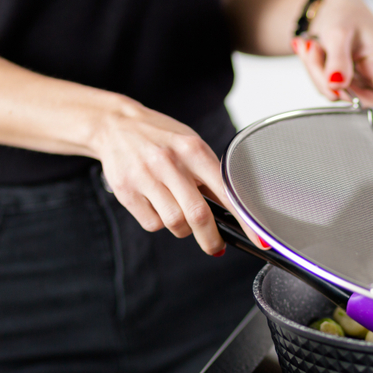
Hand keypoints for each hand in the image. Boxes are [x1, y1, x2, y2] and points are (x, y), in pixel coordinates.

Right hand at [92, 98, 264, 254]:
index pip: (226, 191)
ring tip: (180, 216)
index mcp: (193, 149)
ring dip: (183, 229)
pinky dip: (160, 223)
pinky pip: (153, 224)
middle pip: (199, 215)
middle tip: (216, 247)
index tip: (257, 239)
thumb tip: (233, 209)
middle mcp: (170, 163)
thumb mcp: (190, 145)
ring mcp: (146, 177)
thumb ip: (209, 174)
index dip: (244, 220)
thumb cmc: (160, 137)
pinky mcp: (126, 192)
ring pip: (175, 223)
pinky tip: (158, 206)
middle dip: (211, 239)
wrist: (115, 125)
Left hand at [291, 0, 372, 106]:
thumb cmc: (345, 12)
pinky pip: (327, 87)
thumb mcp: (339, 32)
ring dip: (316, 72)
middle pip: (353, 101)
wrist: (333, 6)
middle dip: (325, 80)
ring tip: (314, 46)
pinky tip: (315, 51)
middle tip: (314, 51)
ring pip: (334, 94)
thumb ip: (338, 60)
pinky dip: (315, 70)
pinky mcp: (346, 81)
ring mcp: (360, 80)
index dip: (357, 103)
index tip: (336, 85)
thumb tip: (336, 85)